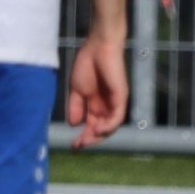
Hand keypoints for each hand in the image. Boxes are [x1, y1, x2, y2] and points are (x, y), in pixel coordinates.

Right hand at [65, 33, 128, 148]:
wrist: (98, 47)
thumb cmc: (87, 64)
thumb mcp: (76, 89)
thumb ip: (75, 106)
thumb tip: (73, 124)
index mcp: (96, 103)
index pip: (91, 125)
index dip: (83, 136)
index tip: (73, 145)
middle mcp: (107, 106)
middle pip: (101, 129)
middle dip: (90, 139)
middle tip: (78, 146)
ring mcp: (115, 102)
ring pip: (110, 126)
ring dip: (99, 136)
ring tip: (86, 141)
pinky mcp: (121, 97)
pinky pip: (117, 117)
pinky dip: (109, 126)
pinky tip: (98, 130)